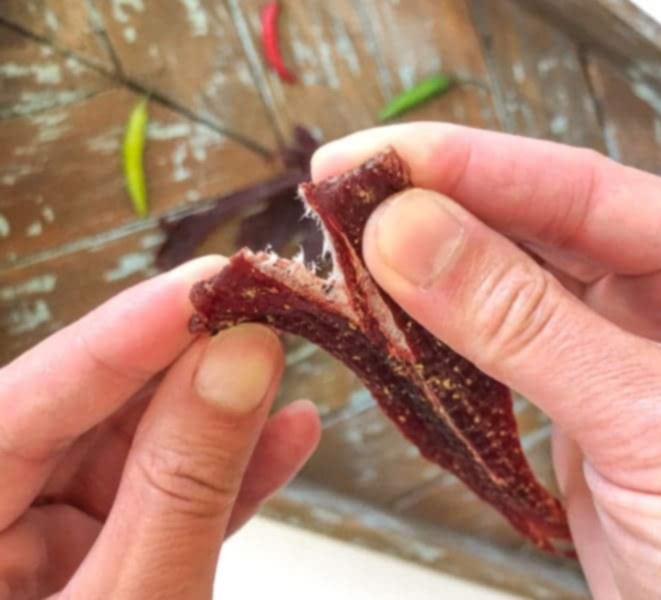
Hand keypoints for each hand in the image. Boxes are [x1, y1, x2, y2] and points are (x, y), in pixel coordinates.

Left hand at [0, 257, 319, 598]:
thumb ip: (185, 485)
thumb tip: (241, 357)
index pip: (18, 409)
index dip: (119, 338)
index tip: (206, 281)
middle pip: (81, 423)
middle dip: (180, 369)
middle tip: (258, 312)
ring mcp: (44, 560)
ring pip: (131, 460)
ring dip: (216, 421)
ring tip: (284, 364)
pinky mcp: (101, 576)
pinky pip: (160, 511)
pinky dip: (225, 482)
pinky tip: (286, 439)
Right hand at [313, 123, 660, 597]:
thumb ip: (531, 328)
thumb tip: (418, 237)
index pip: (589, 191)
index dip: (477, 167)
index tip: (386, 157)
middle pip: (544, 233)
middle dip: (445, 212)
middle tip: (350, 196)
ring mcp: (629, 364)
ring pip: (516, 296)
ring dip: (436, 278)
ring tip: (354, 252)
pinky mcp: (589, 421)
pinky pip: (505, 364)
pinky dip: (447, 348)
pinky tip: (401, 324)